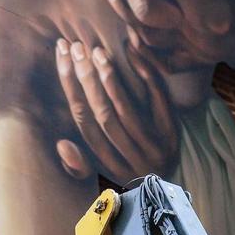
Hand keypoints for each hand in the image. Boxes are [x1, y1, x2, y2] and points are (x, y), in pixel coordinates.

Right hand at [54, 38, 177, 181]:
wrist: (173, 187)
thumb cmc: (132, 174)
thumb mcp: (106, 173)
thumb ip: (81, 164)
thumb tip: (61, 145)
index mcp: (108, 164)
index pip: (83, 122)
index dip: (71, 88)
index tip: (63, 56)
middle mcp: (130, 158)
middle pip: (102, 114)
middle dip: (87, 79)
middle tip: (76, 46)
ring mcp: (153, 149)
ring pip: (126, 110)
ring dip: (110, 79)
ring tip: (98, 52)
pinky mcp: (174, 136)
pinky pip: (157, 102)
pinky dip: (146, 77)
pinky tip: (134, 56)